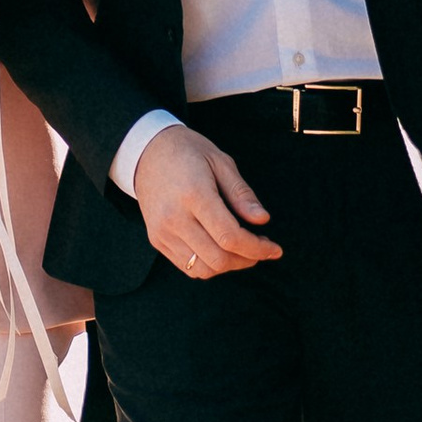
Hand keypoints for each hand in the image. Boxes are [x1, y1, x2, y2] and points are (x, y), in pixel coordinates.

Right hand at [134, 125, 282, 276]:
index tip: (275, 249)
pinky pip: (187, 267)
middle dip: (247, 259)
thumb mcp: (221, 162)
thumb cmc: (188, 152)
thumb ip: (242, 193)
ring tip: (242, 249)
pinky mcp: (156, 239)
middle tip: (261, 247)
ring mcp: (162, 231)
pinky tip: (221, 250)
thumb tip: (263, 220)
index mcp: (194, 195)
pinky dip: (209, 266)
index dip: (257, 248)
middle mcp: (174, 218)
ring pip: (203, 269)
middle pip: (218, 258)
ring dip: (229, 266)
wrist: (146, 152)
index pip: (229, 236)